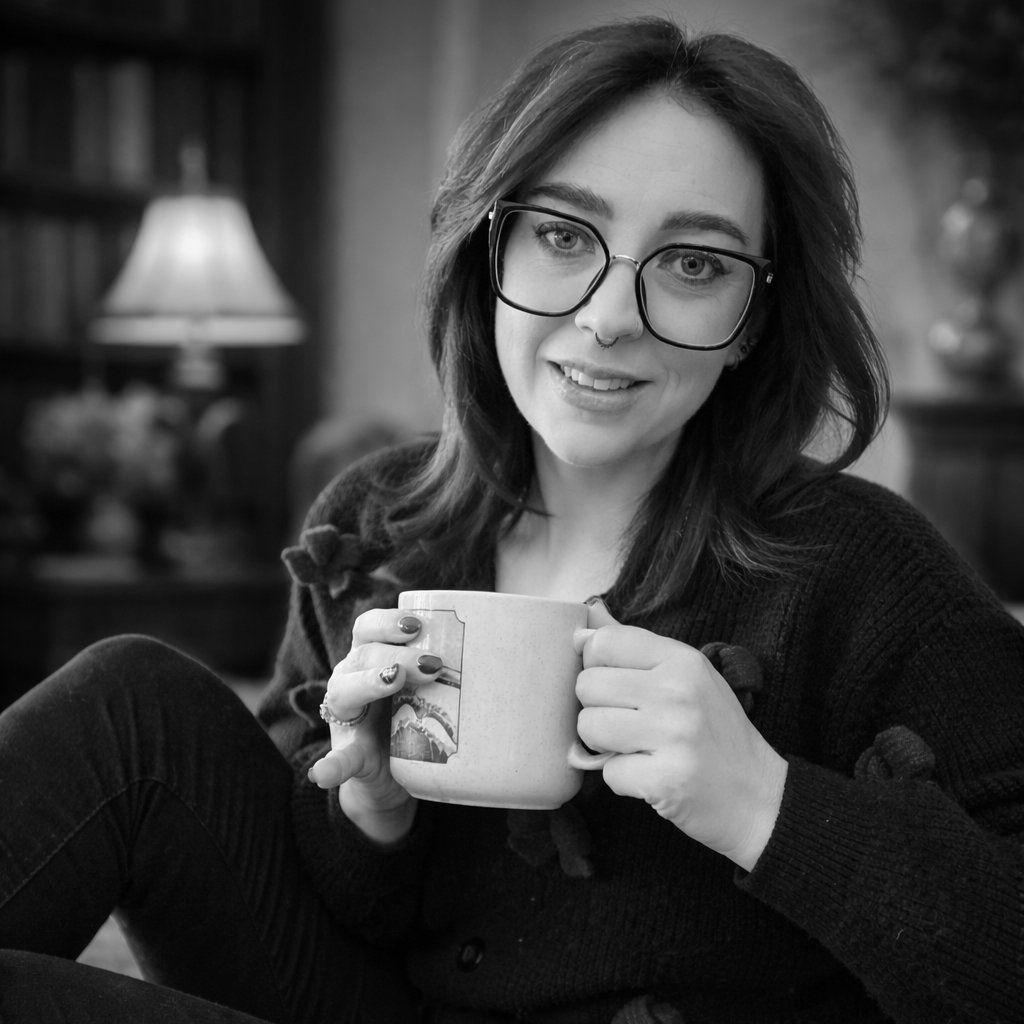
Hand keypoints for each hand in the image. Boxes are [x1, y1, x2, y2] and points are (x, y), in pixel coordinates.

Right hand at [307, 608, 443, 844]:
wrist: (392, 774)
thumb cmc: (414, 716)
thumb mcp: (430, 688)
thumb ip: (451, 668)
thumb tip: (507, 650)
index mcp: (369, 659)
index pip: (367, 627)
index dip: (388, 621)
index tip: (418, 624)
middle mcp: (351, 680)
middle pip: (363, 654)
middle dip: (396, 652)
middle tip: (432, 663)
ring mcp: (346, 719)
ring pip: (344, 691)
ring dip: (370, 682)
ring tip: (393, 680)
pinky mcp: (348, 756)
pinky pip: (337, 760)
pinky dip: (332, 766)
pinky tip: (325, 773)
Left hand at [575, 600, 787, 870]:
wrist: (760, 797)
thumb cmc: (716, 733)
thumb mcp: (689, 677)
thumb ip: (637, 650)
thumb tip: (582, 629)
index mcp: (683, 661)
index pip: (605, 642)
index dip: (596, 665)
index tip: (615, 685)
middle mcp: (678, 692)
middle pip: (588, 685)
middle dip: (598, 708)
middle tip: (629, 723)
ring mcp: (673, 736)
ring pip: (589, 726)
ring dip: (603, 745)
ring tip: (636, 748)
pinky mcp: (665, 780)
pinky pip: (607, 772)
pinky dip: (622, 779)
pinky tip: (650, 776)